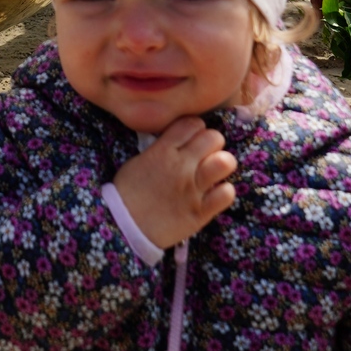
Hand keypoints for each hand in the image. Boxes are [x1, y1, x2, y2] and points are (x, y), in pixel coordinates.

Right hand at [110, 118, 236, 249]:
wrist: (123, 227)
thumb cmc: (128, 192)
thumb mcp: (139, 160)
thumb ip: (162, 147)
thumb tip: (181, 140)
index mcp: (163, 151)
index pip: (193, 123)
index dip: (196, 129)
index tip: (193, 139)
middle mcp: (181, 167)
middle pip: (214, 138)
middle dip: (212, 143)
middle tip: (205, 155)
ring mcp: (192, 190)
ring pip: (225, 162)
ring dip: (222, 164)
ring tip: (213, 173)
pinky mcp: (199, 212)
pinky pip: (226, 194)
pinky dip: (223, 192)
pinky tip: (214, 194)